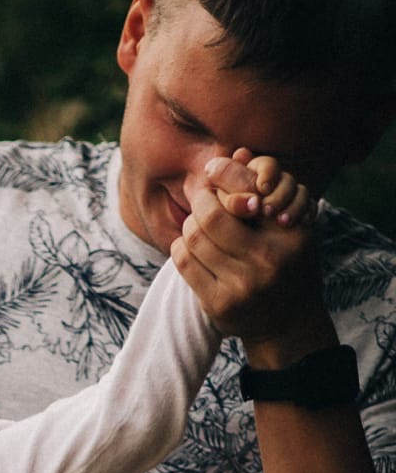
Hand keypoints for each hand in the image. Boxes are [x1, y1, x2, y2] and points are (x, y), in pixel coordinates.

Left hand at [170, 150, 329, 361]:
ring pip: (192, 238)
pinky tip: (191, 247)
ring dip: (189, 225)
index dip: (224, 178)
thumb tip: (237, 150)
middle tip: (202, 197)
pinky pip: (184, 263)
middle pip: (210, 215)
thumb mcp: (290, 223)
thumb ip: (265, 188)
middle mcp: (268, 260)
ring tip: (198, 223)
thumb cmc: (286, 261)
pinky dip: (181, 248)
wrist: (287, 322)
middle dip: (200, 200)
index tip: (215, 172)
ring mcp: (242, 286)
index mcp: (291, 234)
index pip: (243, 193)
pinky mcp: (219, 305)